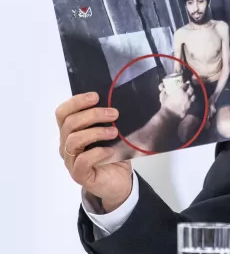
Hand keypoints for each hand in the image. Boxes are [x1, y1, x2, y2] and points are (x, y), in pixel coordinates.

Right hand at [56, 92, 132, 211]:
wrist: (119, 181)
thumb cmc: (114, 153)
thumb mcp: (111, 133)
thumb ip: (108, 120)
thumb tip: (116, 101)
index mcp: (72, 132)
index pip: (63, 113)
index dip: (76, 102)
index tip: (96, 96)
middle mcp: (67, 145)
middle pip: (69, 124)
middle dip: (93, 115)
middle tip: (114, 114)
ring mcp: (71, 161)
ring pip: (73, 140)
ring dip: (96, 132)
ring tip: (114, 133)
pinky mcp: (79, 175)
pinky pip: (81, 161)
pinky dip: (97, 153)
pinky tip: (110, 151)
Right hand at [159, 81, 194, 118]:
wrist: (169, 115)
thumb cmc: (166, 105)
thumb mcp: (163, 96)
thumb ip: (164, 91)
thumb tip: (164, 88)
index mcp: (180, 91)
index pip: (185, 85)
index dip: (186, 83)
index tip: (185, 83)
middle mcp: (186, 95)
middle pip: (191, 89)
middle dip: (190, 87)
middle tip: (189, 87)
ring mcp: (189, 101)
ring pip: (194, 95)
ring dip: (192, 94)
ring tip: (190, 94)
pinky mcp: (189, 107)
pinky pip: (192, 102)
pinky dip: (191, 100)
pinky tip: (189, 101)